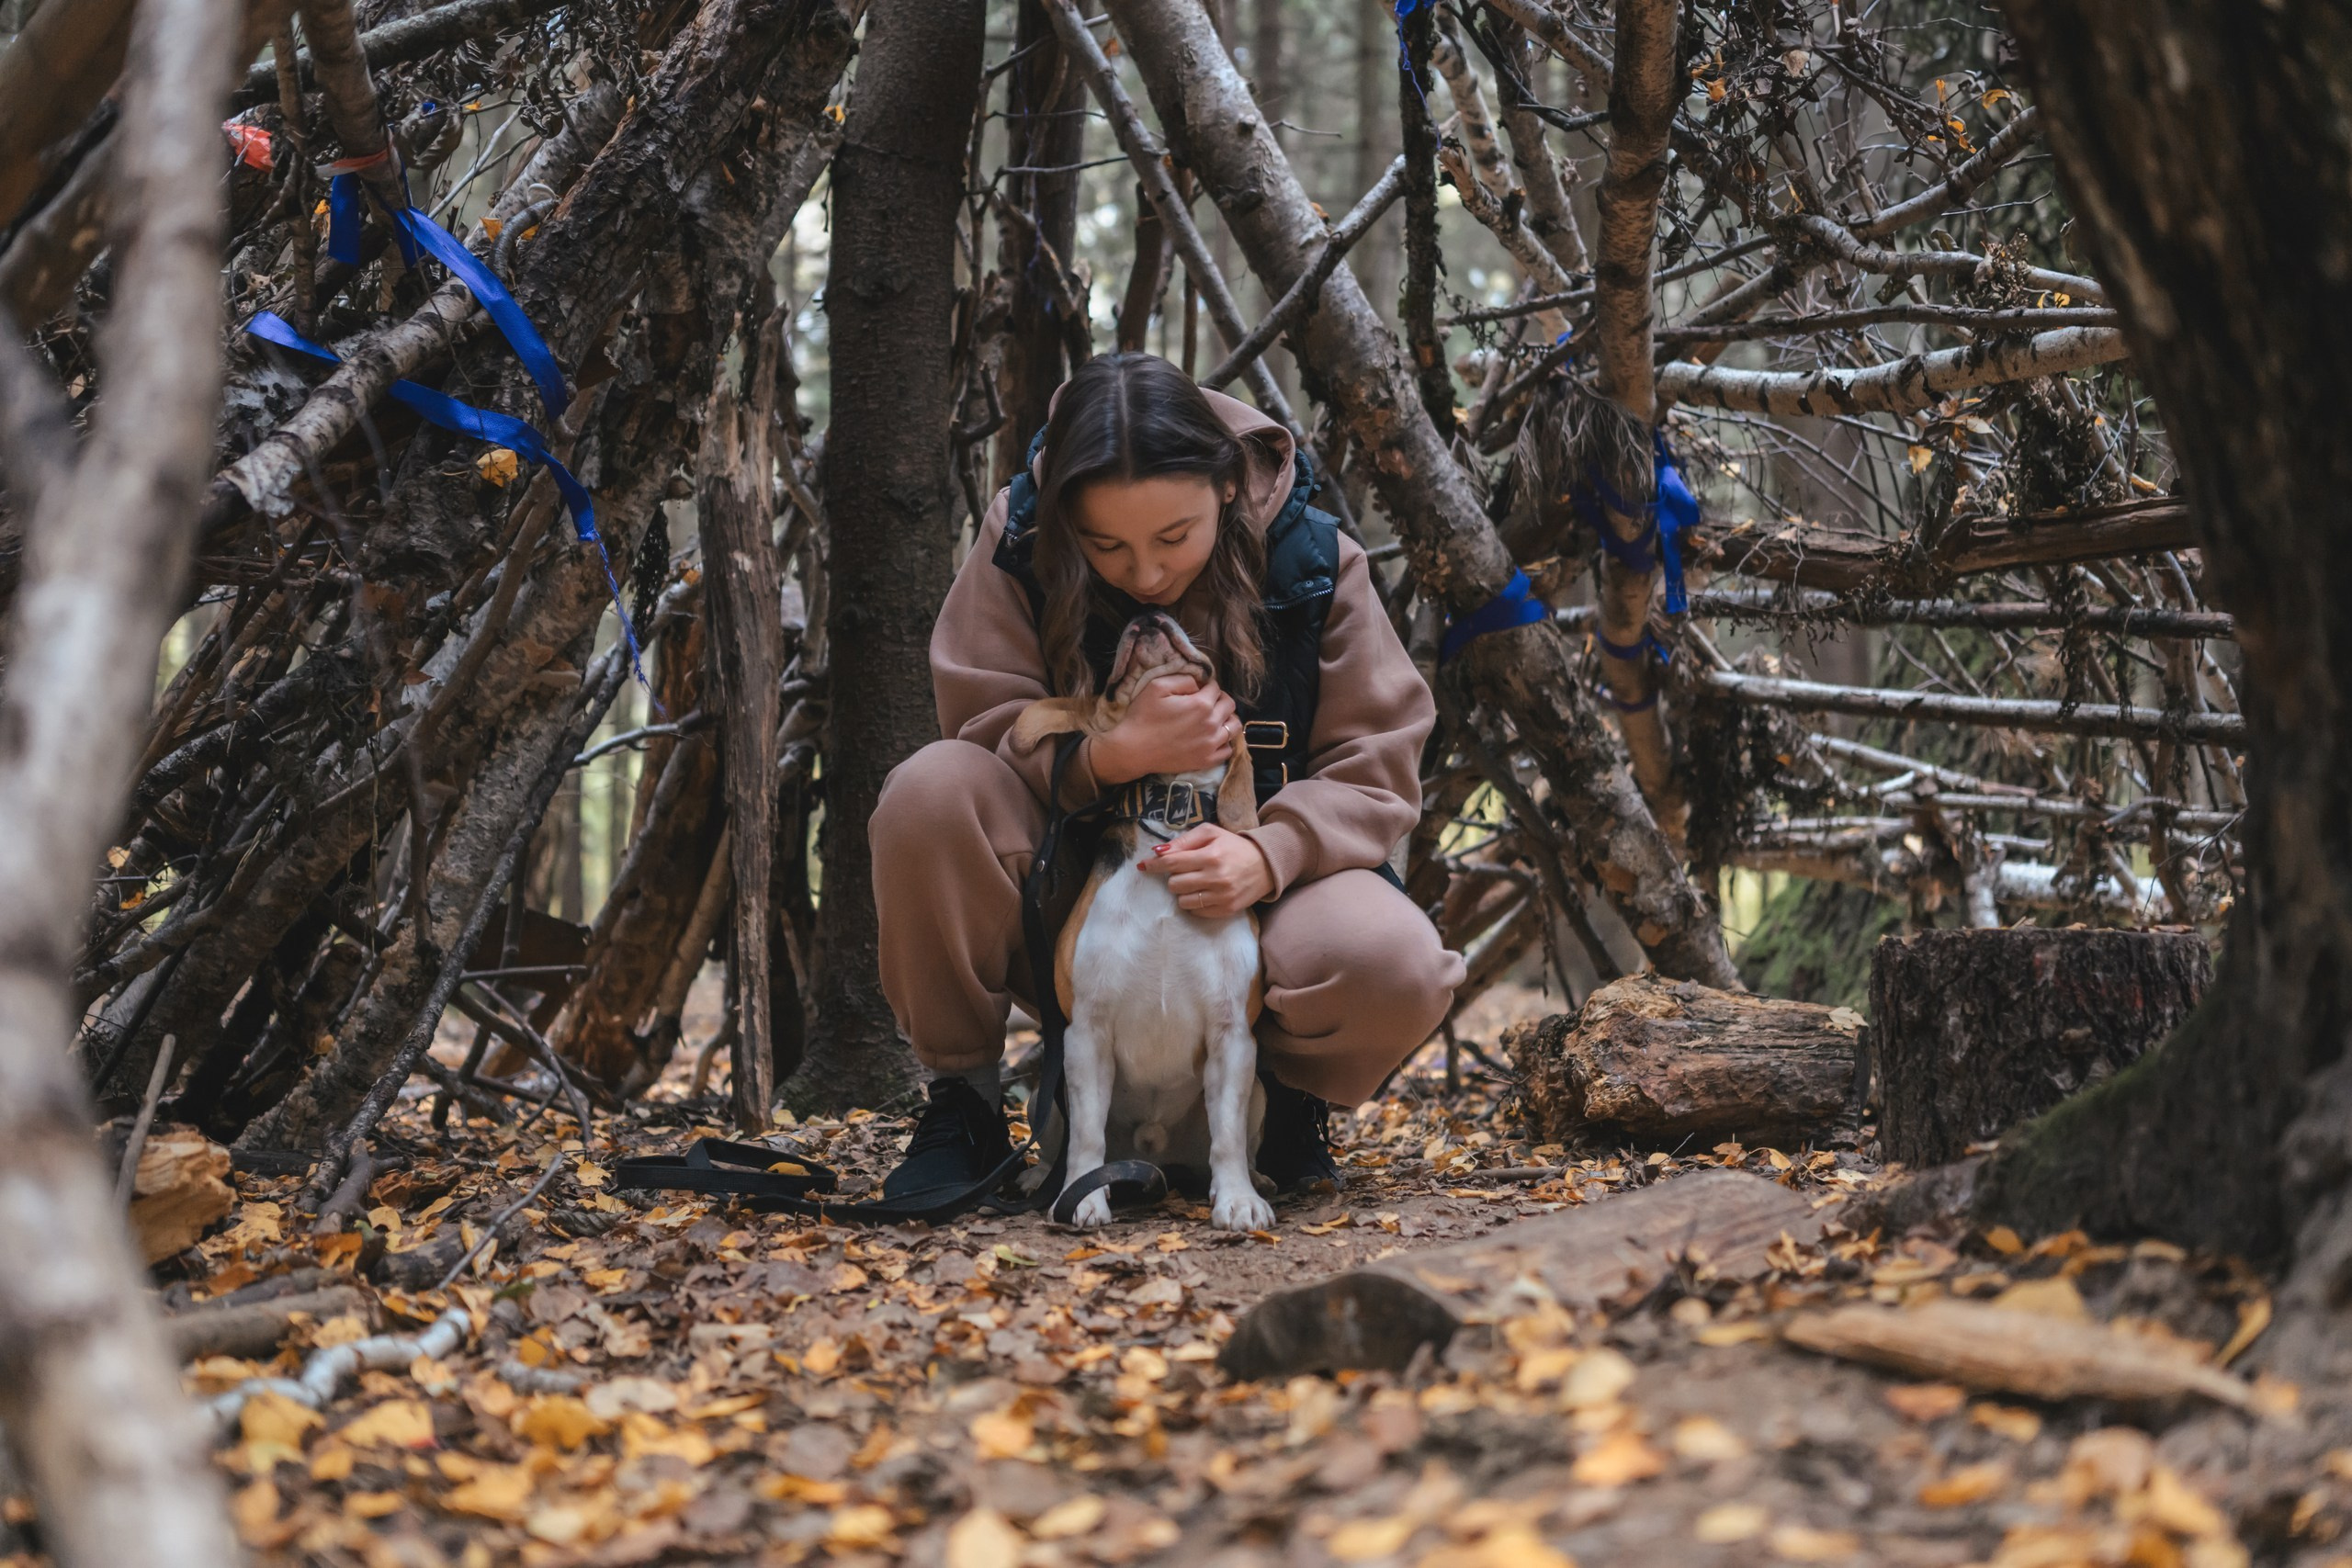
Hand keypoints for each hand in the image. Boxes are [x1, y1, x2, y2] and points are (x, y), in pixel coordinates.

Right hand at [1089, 674, 1236, 784]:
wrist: (1133, 750)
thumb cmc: (1142, 717)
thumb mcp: (1157, 686)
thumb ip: (1183, 679)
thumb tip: (1199, 684)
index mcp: (1201, 704)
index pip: (1216, 688)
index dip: (1207, 686)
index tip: (1197, 690)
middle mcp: (1211, 724)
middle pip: (1229, 705)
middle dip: (1219, 700)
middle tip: (1205, 702)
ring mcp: (1211, 745)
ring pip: (1234, 727)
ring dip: (1226, 719)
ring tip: (1213, 719)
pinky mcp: (1206, 761)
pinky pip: (1228, 750)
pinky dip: (1224, 742)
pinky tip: (1212, 738)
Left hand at [1140, 823, 1273, 918]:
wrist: (1266, 865)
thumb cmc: (1234, 846)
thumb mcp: (1211, 833)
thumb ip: (1184, 841)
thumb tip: (1158, 852)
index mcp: (1211, 855)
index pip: (1172, 863)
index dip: (1154, 865)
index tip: (1144, 866)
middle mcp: (1216, 877)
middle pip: (1174, 884)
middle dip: (1175, 877)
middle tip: (1186, 871)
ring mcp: (1222, 896)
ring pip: (1183, 901)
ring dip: (1184, 892)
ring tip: (1196, 882)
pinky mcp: (1227, 910)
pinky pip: (1196, 912)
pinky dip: (1194, 903)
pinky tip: (1204, 892)